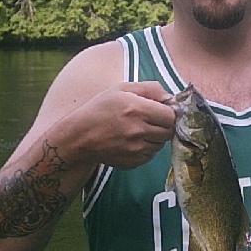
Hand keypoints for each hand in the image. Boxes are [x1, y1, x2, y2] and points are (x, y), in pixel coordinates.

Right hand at [59, 81, 175, 168]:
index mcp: (136, 109)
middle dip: (163, 125)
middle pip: (168, 131)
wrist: (79, 137)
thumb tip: (170, 98)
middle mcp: (138, 131)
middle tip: (150, 120)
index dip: (168, 112)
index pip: (170, 115)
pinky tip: (132, 141)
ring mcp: (136, 149)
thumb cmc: (100, 109)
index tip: (160, 111)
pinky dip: (146, 148)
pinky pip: (150, 155)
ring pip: (160, 144)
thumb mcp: (122, 89)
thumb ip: (150, 89)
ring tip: (139, 130)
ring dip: (155, 138)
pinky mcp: (133, 162)